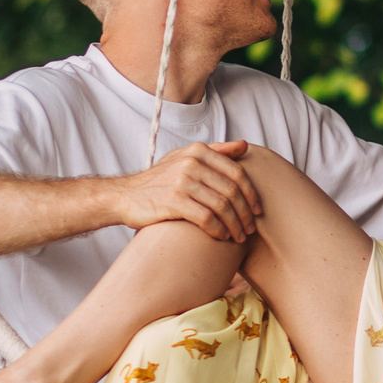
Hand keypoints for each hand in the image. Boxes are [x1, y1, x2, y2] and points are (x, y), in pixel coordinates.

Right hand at [107, 139, 260, 240]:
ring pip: (222, 206)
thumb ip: (216, 151)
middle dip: (245, 214)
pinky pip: (206, 218)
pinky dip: (218, 230)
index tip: (257, 211)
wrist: (125, 196)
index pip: (238, 172)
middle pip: (232, 191)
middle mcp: (192, 162)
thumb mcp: (185, 158)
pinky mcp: (174, 200)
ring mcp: (182, 181)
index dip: (252, 194)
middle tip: (249, 230)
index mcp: (199, 151)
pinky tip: (220, 237)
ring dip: (234, 225)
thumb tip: (245, 145)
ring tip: (237, 237)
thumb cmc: (160, 181)